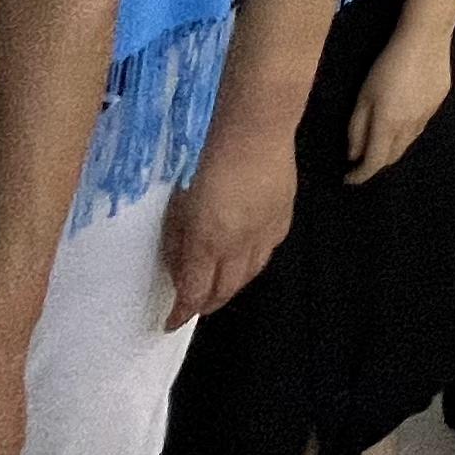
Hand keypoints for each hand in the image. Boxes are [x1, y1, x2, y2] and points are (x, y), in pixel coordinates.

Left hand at [160, 113, 298, 324]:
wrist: (256, 133)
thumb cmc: (210, 162)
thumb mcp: (182, 204)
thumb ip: (180, 240)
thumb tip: (179, 267)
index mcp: (208, 242)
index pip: (194, 293)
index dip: (182, 312)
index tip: (171, 322)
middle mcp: (238, 246)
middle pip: (224, 290)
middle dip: (207, 303)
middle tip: (195, 306)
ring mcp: (264, 234)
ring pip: (249, 276)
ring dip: (231, 286)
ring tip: (219, 286)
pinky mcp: (283, 220)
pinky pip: (267, 252)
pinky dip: (252, 262)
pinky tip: (245, 255)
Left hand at [347, 25, 454, 181]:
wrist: (425, 40)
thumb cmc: (387, 65)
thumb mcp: (363, 95)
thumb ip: (356, 127)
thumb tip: (353, 154)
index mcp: (388, 126)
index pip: (373, 162)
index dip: (359, 175)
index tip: (348, 178)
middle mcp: (409, 128)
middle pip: (393, 157)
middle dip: (376, 163)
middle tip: (362, 160)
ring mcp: (427, 116)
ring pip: (408, 142)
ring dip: (392, 147)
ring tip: (381, 140)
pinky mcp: (437, 104)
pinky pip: (420, 125)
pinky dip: (407, 130)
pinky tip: (403, 115)